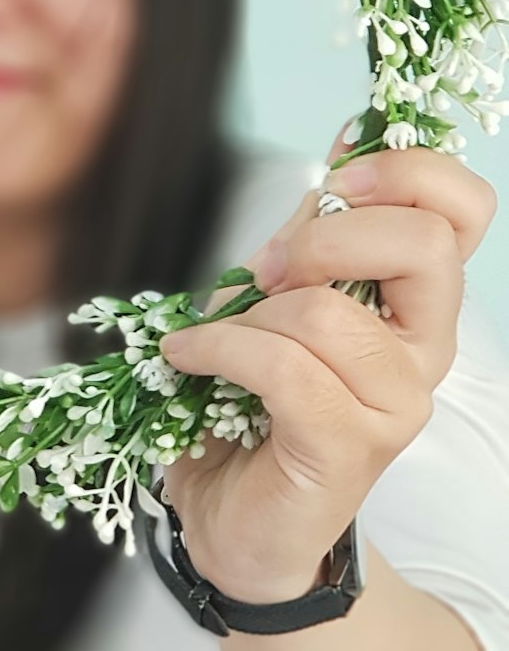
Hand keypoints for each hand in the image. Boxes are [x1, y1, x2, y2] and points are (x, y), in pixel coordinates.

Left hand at [156, 121, 497, 604]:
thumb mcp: (282, 292)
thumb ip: (319, 224)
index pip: (464, 209)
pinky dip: (219, 349)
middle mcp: (424, 349)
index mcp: (417, 300)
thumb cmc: (253, 401)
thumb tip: (352, 131)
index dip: (405, 171)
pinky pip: (285, 368)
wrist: (233, 519)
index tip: (337, 180)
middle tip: (268, 269)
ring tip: (213, 334)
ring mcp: (396, 404)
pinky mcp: (350, 449)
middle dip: (327, 235)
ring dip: (252, 313)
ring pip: (331, 314)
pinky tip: (187, 356)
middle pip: (426, 245)